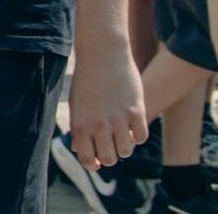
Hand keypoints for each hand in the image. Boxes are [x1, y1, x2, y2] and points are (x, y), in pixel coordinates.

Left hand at [66, 44, 147, 170]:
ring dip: (124, 146)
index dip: (93, 164)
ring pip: (126, 152)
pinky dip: (137, 135)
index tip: (96, 160)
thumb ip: (79, 129)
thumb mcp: (76, 104)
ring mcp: (119, 119)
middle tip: (110, 145)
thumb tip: (80, 151)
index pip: (87, 160)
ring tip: (120, 132)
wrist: (101, 53)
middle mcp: (99, 125)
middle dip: (110, 156)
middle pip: (109, 159)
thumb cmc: (86, 79)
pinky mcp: (136, 110)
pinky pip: (141, 137)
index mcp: (80, 125)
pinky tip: (131, 124)